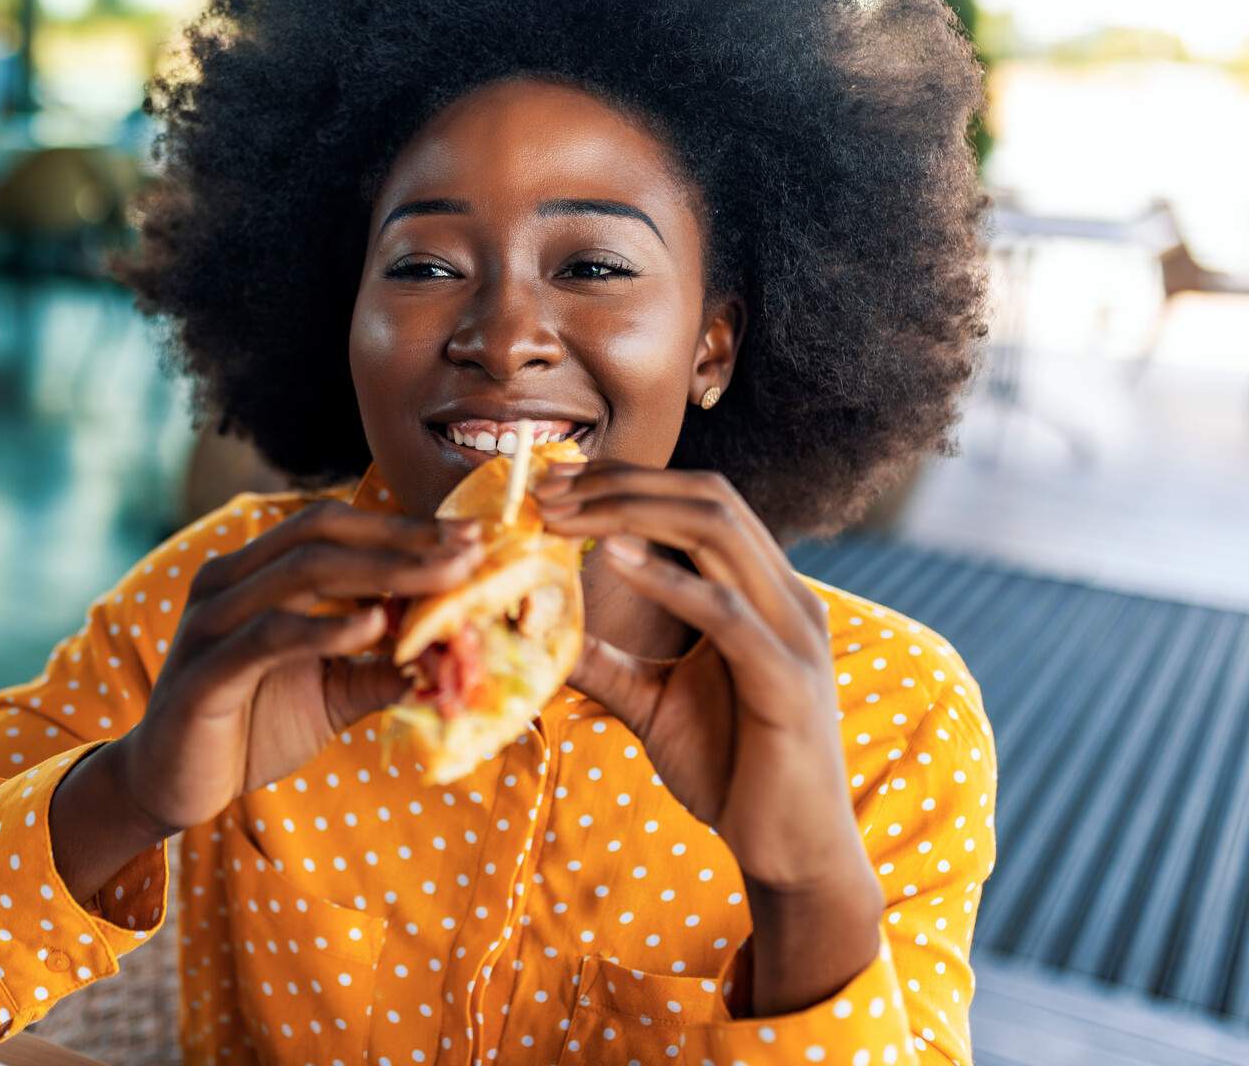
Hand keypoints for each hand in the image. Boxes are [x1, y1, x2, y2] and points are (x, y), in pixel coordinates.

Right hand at [114, 501, 487, 835]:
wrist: (169, 786)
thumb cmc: (249, 728)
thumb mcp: (330, 694)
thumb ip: (379, 667)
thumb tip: (451, 654)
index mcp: (252, 573)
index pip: (333, 528)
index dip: (402, 526)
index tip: (470, 538)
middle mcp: (227, 582)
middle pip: (322, 535)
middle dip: (403, 539)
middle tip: (470, 551)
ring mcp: (211, 622)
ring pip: (301, 574)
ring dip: (383, 573)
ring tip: (444, 581)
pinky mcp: (203, 673)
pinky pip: (270, 636)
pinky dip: (326, 628)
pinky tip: (376, 627)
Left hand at [532, 462, 869, 894]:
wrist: (792, 855)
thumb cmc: (732, 773)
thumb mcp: (655, 702)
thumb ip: (609, 661)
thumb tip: (542, 633)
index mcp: (765, 593)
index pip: (699, 503)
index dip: (627, 482)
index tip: (557, 482)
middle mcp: (788, 598)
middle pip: (707, 499)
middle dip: (621, 484)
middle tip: (548, 487)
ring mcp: (794, 635)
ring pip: (718, 533)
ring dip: (631, 512)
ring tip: (563, 514)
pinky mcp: (787, 682)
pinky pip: (725, 611)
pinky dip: (666, 578)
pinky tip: (611, 558)